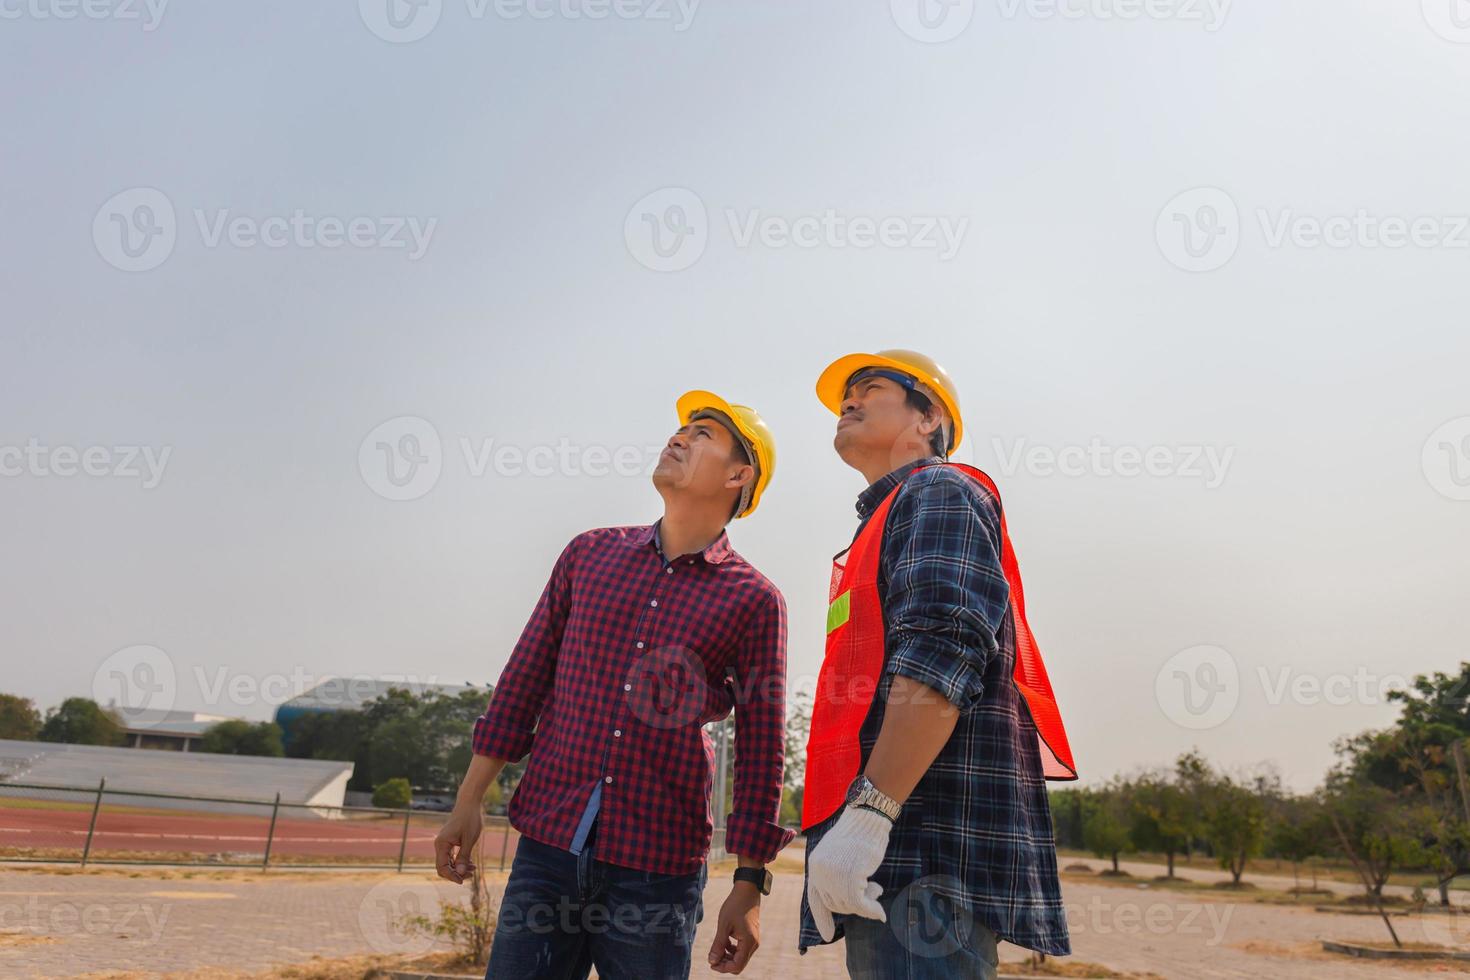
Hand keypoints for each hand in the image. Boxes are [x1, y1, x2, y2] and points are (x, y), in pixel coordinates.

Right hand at [433, 804, 481, 883]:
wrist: (469, 803)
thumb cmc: (470, 819)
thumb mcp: (469, 839)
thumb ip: (464, 857)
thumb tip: (459, 873)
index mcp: (442, 844)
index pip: (442, 867)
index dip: (451, 876)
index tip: (463, 881)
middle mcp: (440, 845)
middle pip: (444, 867)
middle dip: (456, 873)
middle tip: (472, 873)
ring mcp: (444, 843)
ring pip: (448, 862)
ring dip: (459, 868)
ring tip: (473, 868)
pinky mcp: (449, 842)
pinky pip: (451, 856)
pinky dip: (459, 861)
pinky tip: (470, 863)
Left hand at [706, 883, 760, 973]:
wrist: (747, 891)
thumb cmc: (735, 906)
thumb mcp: (724, 926)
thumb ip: (718, 945)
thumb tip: (712, 961)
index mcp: (748, 942)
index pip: (737, 965)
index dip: (723, 968)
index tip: (711, 963)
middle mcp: (754, 944)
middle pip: (739, 964)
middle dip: (725, 963)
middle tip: (712, 957)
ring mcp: (754, 940)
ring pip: (740, 958)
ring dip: (728, 957)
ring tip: (716, 949)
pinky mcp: (751, 936)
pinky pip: (742, 950)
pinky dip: (732, 950)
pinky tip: (724, 942)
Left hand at [805, 806, 892, 940]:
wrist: (867, 817)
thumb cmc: (859, 833)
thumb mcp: (840, 854)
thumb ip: (836, 874)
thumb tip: (844, 902)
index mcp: (815, 865)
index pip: (815, 899)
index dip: (822, 919)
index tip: (827, 936)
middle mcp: (820, 872)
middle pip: (835, 904)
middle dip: (853, 904)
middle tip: (872, 892)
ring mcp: (833, 876)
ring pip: (848, 906)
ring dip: (865, 903)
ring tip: (876, 887)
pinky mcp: (850, 879)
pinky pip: (861, 905)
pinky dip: (872, 911)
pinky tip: (881, 913)